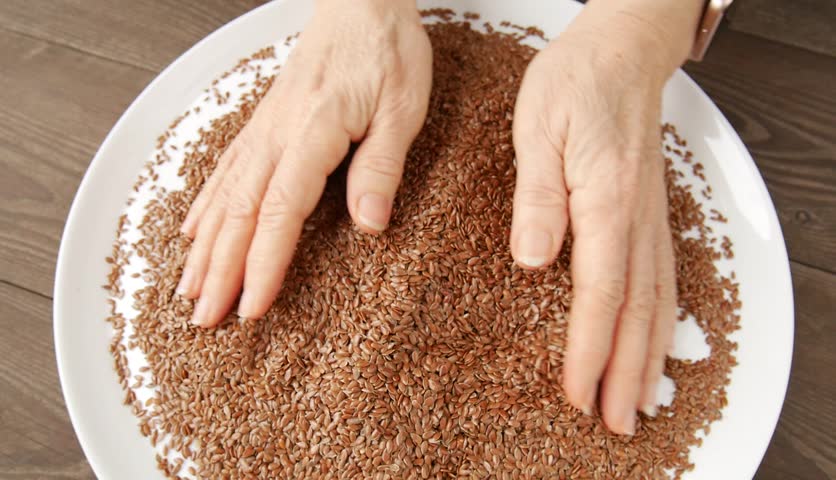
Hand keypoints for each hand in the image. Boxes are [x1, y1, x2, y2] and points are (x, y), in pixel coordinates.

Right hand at [177, 0, 431, 326]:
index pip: (280, 212)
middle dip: (219, 272)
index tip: (250, 308)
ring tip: (187, 290)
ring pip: (224, 196)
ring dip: (204, 248)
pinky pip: (225, 170)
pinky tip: (192, 231)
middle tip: (203, 320)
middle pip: (239, 213)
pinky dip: (205, 206)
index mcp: (312, 134)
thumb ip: (381, 166)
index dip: (263, 265)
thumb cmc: (384, 50)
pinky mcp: (263, 124)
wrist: (359, 3)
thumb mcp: (402, 108)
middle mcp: (276, 136)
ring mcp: (263, 130)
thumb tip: (369, 225)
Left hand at [510, 12, 688, 433]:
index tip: (578, 393)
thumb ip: (538, 195)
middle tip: (615, 422)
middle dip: (624, 371)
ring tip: (641, 401)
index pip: (599, 293)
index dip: (589, 349)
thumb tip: (533, 257)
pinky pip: (662, 276)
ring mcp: (649, 217)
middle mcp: (637, 218)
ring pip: (657, 299)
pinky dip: (662, 320)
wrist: (622, 52)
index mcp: (606, 202)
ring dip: (649, 355)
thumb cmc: (576, 82)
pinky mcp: (648, 213)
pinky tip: (656, 342)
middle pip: (636, 310)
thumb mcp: (538, 128)